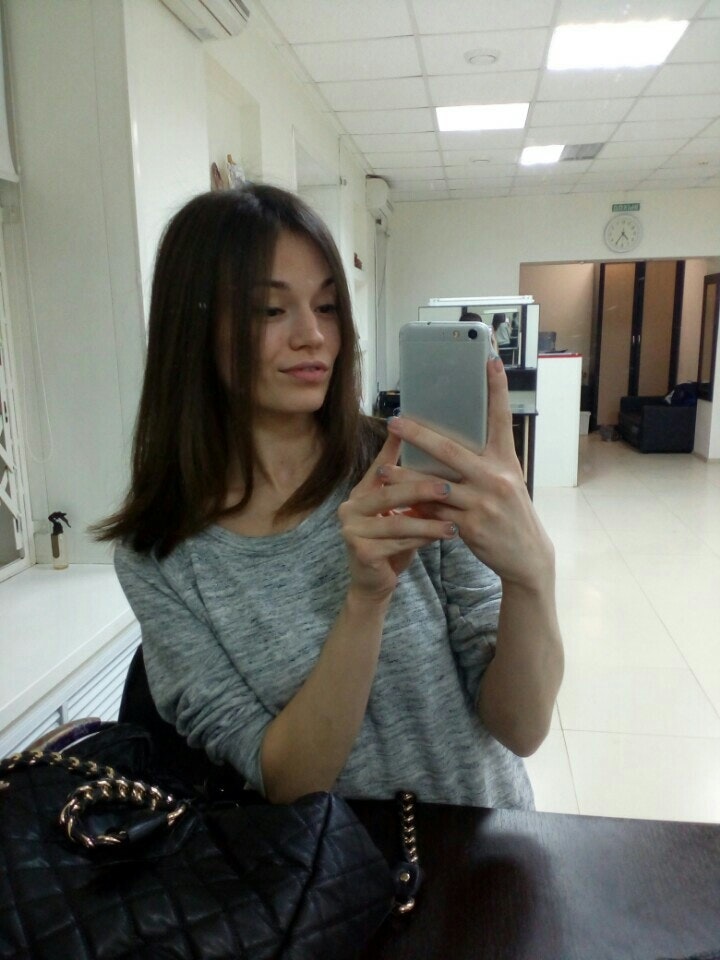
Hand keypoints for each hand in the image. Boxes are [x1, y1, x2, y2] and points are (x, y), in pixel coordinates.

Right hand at [337, 432, 458, 601]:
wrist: (374, 583)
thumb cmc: (392, 544)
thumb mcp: (401, 514)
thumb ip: (409, 494)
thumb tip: (439, 465)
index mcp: (360, 493)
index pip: (379, 467)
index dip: (392, 448)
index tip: (408, 427)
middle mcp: (350, 508)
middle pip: (390, 493)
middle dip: (421, 489)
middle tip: (448, 487)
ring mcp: (352, 530)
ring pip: (398, 522)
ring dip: (429, 522)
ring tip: (454, 523)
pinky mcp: (361, 551)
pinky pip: (398, 542)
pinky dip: (423, 539)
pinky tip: (441, 537)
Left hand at [385, 358, 553, 590]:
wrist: (527, 556)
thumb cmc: (511, 513)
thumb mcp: (507, 481)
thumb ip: (483, 462)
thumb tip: (448, 444)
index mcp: (506, 461)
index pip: (501, 418)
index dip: (496, 389)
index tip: (490, 360)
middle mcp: (496, 477)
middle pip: (451, 450)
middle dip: (419, 435)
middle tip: (396, 422)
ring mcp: (483, 502)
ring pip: (435, 485)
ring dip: (405, 478)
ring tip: (383, 471)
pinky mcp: (471, 526)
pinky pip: (435, 514)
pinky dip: (417, 510)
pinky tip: (399, 508)